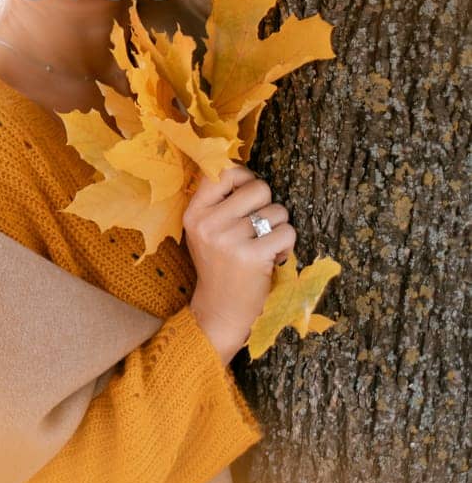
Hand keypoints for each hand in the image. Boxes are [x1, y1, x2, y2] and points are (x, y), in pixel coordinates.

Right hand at [182, 163, 295, 363]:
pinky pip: (287, 232)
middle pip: (259, 188)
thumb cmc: (219, 265)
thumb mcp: (205, 231)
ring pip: (277, 211)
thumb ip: (218, 202)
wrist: (220, 310)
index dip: (245, 179)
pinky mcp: (252, 257)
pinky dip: (287, 246)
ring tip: (264, 246)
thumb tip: (245, 172)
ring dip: (279, 228)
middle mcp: (208, 224)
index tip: (248, 199)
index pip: (224, 172)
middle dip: (267, 205)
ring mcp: (229, 240)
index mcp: (194, 213)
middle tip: (258, 228)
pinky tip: (273, 258)